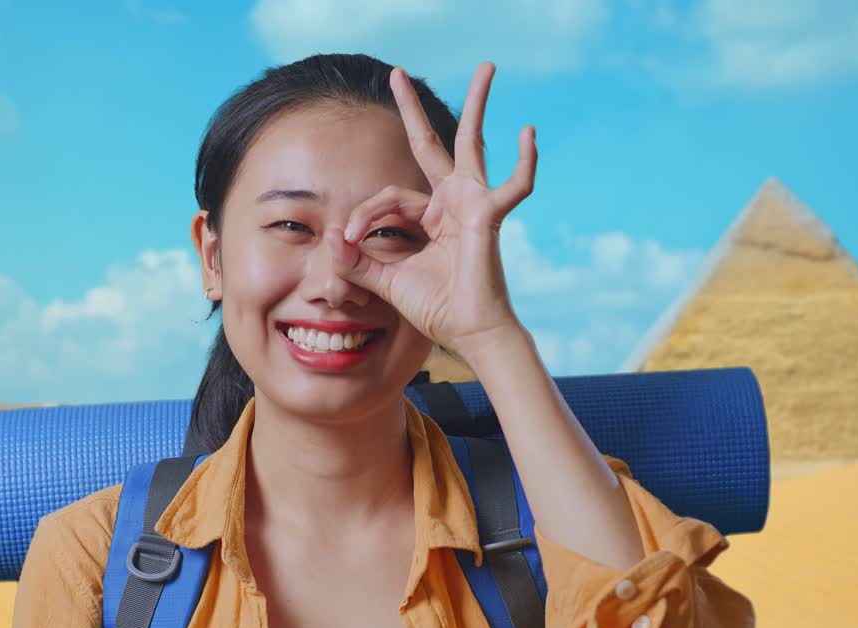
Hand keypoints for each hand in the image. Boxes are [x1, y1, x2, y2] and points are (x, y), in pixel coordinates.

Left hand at [333, 62, 537, 357]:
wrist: (466, 331)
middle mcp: (451, 201)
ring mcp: (473, 202)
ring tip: (486, 67)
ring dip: (478, 104)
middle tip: (396, 73)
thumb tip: (328, 240)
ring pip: (473, 143)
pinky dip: (524, 162)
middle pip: (431, 144)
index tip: (347, 240)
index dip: (364, 216)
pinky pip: (514, 185)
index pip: (387, 198)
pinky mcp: (490, 215)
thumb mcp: (386, 281)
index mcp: (428, 215)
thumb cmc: (435, 307)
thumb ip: (357, 262)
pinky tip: (528, 133)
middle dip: (412, 109)